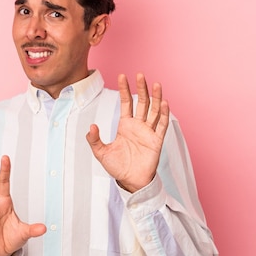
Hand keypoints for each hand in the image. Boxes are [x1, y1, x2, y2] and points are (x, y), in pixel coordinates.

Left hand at [86, 73, 169, 191]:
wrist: (130, 181)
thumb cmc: (118, 167)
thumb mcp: (101, 153)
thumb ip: (94, 140)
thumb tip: (91, 126)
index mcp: (126, 125)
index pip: (126, 103)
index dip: (124, 89)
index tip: (122, 76)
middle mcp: (138, 126)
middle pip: (142, 102)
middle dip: (141, 88)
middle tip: (140, 74)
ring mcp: (149, 132)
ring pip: (154, 111)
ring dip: (156, 97)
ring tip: (156, 84)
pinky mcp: (157, 141)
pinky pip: (162, 126)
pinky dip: (164, 114)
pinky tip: (164, 103)